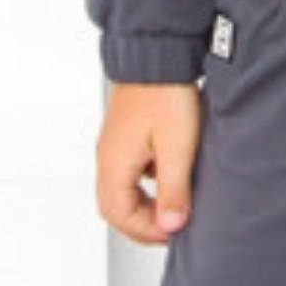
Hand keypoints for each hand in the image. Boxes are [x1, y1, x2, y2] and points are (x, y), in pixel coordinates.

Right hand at [97, 81, 201, 244]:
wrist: (158, 54)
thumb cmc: (165, 93)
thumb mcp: (177, 148)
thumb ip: (174, 189)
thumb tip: (171, 225)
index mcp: (115, 163)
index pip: (119, 215)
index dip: (146, 230)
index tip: (174, 231)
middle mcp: (109, 156)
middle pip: (115, 206)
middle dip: (142, 224)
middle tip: (170, 228)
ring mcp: (115, 145)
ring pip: (121, 190)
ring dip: (144, 205)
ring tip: (173, 208)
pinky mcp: (126, 134)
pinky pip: (129, 171)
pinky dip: (146, 185)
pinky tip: (170, 178)